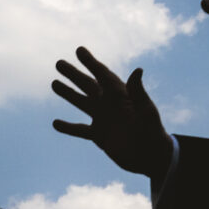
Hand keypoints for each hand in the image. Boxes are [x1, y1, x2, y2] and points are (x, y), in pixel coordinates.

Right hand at [52, 47, 172, 179]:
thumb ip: (138, 92)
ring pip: (81, 103)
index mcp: (121, 95)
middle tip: (59, 63)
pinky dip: (68, 127)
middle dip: (74, 74)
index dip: (91, 62)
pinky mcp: (99, 136)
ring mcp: (103, 119)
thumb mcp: (147, 111)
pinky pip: (80, 130)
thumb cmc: (154, 132)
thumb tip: (138, 69)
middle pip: (88, 85)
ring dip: (68, 93)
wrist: (152, 158)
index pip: (103, 75)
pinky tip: (55, 123)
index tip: (79, 50)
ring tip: (54, 83)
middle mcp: (109, 104)